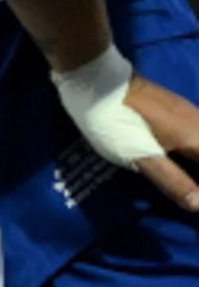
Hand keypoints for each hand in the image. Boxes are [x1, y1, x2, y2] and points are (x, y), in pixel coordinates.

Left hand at [130, 78, 198, 212]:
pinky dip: (195, 147)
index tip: (195, 197)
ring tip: (191, 178)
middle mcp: (198, 121)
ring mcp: (187, 111)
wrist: (97, 81)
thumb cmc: (118, 122)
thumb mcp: (142, 156)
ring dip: (197, 159)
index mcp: (196, 135)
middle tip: (192, 190)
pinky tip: (185, 157)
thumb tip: (198, 205)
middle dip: (198, 173)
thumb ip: (173, 180)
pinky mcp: (174, 107)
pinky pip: (196, 130)